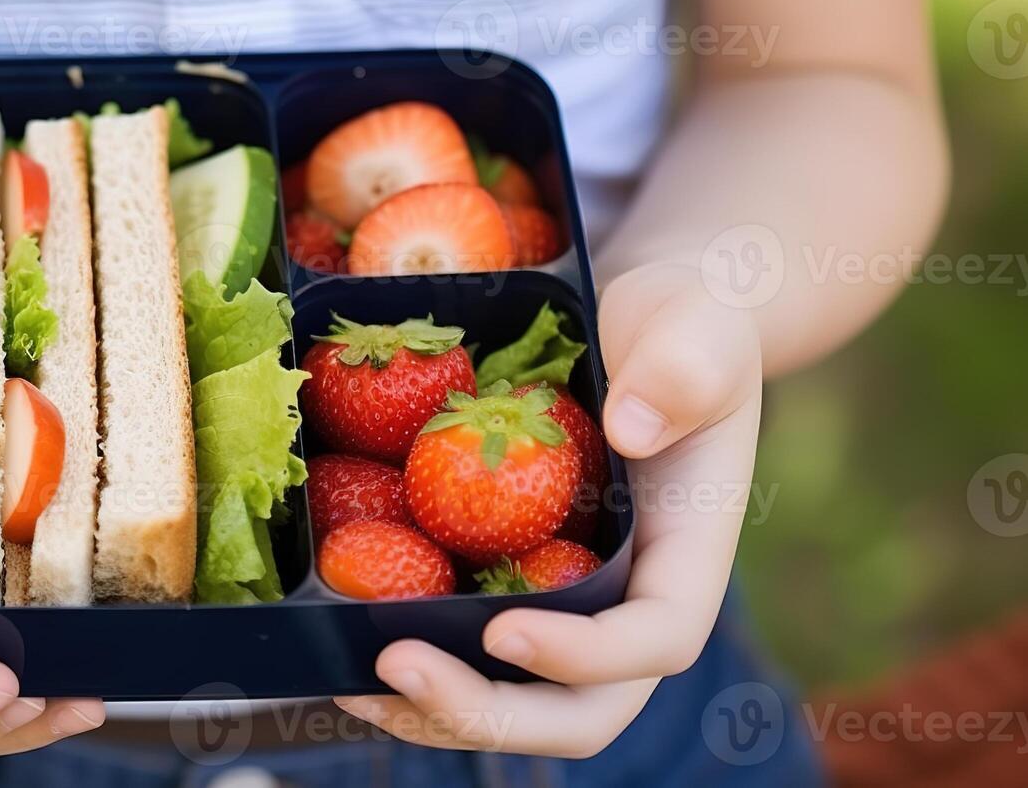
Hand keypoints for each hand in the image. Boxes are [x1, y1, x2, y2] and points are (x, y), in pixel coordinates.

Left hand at [336, 262, 761, 756]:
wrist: (641, 326)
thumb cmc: (682, 325)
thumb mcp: (696, 328)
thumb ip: (682, 370)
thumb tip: (632, 427)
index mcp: (686, 555)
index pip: (654, 639)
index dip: (583, 656)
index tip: (503, 630)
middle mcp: (627, 603)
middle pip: (578, 711)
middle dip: (488, 711)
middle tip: (399, 667)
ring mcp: (566, 606)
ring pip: (514, 703)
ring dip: (434, 711)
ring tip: (350, 679)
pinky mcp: (509, 586)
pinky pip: (465, 652)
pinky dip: (411, 668)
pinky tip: (341, 642)